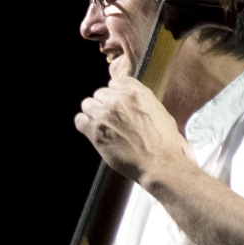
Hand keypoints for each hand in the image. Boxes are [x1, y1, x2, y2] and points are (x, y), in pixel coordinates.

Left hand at [74, 74, 195, 184]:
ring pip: (88, 104)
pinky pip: (80, 120)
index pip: (115, 82)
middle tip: (112, 119)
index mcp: (136, 92)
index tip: (118, 104)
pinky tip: (94, 132)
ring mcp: (105, 114)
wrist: (159, 162)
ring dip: (93, 114)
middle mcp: (119, 100)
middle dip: (104, 104)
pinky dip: (84, 125)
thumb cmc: (164, 141)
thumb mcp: (157, 111)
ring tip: (103, 126)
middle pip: (100, 93)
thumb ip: (139, 100)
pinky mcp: (95, 131)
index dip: (115, 94)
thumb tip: (128, 96)